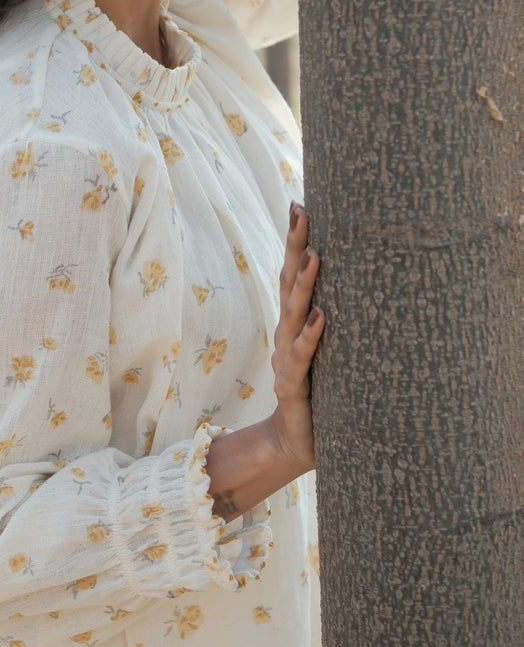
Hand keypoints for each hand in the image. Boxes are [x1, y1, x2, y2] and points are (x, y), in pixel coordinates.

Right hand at [269, 201, 324, 472]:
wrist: (297, 441)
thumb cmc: (320, 391)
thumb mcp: (327, 350)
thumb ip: (330, 320)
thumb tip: (361, 282)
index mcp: (292, 323)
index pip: (293, 273)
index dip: (295, 240)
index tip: (300, 204)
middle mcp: (285, 334)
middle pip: (289, 282)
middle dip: (295, 245)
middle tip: (301, 211)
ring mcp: (285, 358)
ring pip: (293, 314)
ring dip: (305, 283)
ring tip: (316, 254)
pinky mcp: (292, 385)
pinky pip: (301, 358)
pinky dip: (311, 336)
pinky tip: (322, 317)